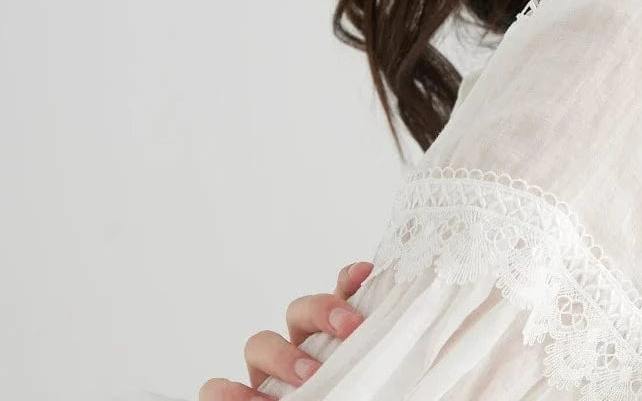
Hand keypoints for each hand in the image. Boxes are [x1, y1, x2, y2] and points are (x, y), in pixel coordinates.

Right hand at [198, 260, 373, 400]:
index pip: (336, 298)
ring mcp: (267, 375)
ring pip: (260, 343)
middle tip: (349, 330)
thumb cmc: (354, 400)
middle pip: (298, 312)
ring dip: (283, 354)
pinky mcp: (239, 399)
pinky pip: (216, 388)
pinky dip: (225, 392)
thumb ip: (374, 363)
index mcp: (331, 341)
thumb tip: (406, 349)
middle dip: (321, 311)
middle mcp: (298, 351)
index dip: (348, 281)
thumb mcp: (367, 385)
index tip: (367, 272)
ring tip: (309, 377)